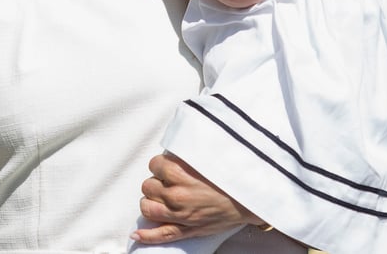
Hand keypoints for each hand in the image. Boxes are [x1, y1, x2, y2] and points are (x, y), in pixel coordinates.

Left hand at [131, 152, 256, 244]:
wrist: (250, 199)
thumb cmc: (230, 175)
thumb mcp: (207, 156)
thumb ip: (186, 154)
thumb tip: (172, 152)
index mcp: (180, 172)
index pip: (154, 165)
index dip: (161, 165)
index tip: (169, 166)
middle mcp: (176, 194)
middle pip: (148, 186)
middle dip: (156, 183)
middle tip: (169, 182)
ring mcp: (180, 214)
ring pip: (148, 207)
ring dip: (151, 202)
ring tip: (162, 198)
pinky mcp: (187, 230)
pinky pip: (161, 234)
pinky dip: (146, 235)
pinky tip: (137, 233)